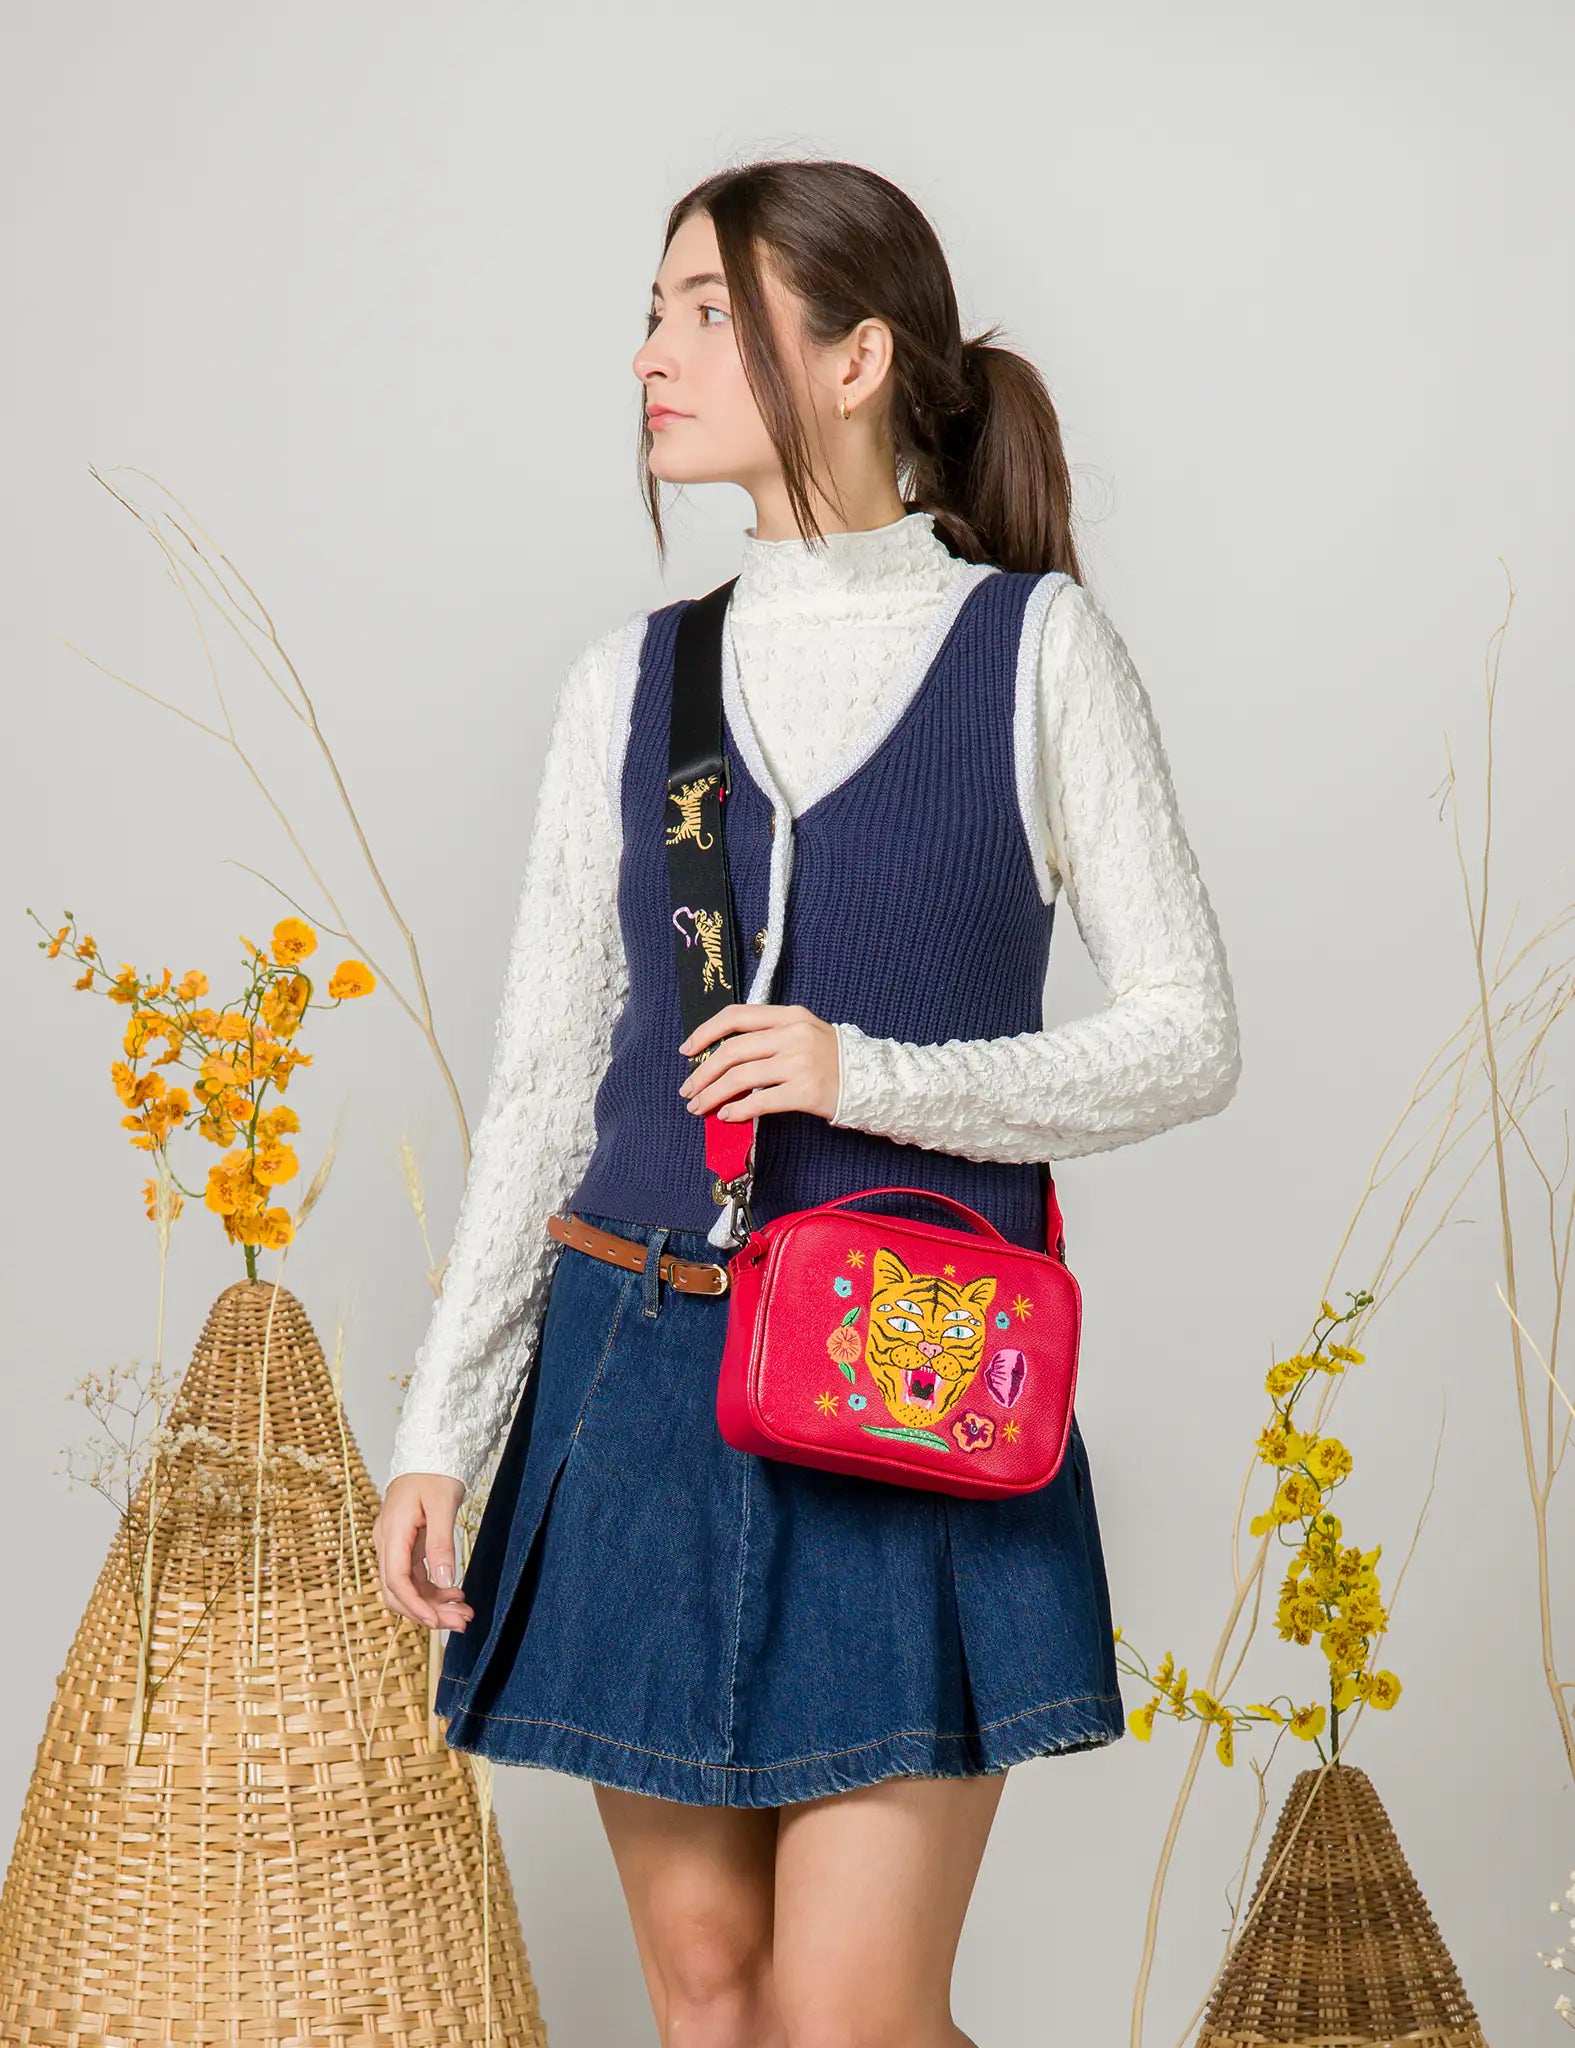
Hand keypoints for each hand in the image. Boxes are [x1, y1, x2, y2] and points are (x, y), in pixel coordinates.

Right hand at [373, 1472, 476, 1632]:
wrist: (429, 1453)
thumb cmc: (435, 1472)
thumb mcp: (443, 1504)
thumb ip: (441, 1542)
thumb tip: (445, 1580)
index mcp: (392, 1532)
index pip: (396, 1580)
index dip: (416, 1606)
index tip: (437, 1621)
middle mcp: (387, 1542)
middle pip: (399, 1591)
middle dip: (428, 1611)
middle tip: (461, 1622)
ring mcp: (395, 1546)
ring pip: (407, 1588)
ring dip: (433, 1604)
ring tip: (464, 1613)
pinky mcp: (405, 1547)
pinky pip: (414, 1577)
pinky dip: (433, 1590)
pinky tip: (454, 1595)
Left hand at [677, 1003, 840, 1121]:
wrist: (876, 1080)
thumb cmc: (835, 1060)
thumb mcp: (805, 1033)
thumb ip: (770, 1037)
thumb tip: (723, 1059)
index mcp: (789, 1016)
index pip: (736, 1016)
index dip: (705, 1032)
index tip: (687, 1050)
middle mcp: (793, 1035)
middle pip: (732, 1050)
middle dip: (703, 1073)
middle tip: (688, 1090)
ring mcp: (800, 1063)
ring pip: (740, 1077)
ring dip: (712, 1094)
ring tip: (699, 1107)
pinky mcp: (805, 1091)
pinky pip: (760, 1101)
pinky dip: (737, 1110)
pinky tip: (728, 1116)